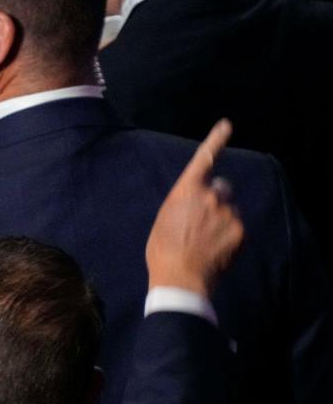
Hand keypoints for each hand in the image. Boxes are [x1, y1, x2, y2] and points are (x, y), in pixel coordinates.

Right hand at [146, 119, 243, 296]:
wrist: (180, 278)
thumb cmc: (163, 249)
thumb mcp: (165, 219)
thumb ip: (184, 203)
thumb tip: (198, 202)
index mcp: (187, 190)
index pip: (204, 158)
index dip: (216, 140)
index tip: (227, 125)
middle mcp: (210, 196)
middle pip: (220, 188)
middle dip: (215, 198)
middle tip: (201, 222)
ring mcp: (228, 213)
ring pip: (228, 209)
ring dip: (221, 219)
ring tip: (205, 241)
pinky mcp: (240, 230)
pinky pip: (236, 226)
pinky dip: (228, 235)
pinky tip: (215, 249)